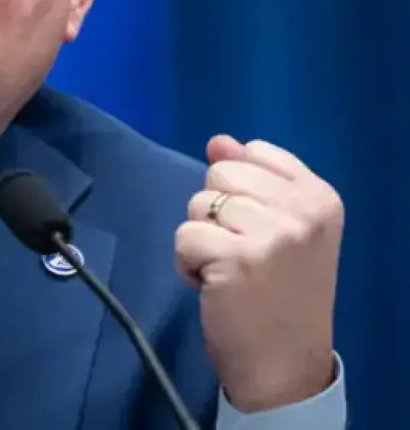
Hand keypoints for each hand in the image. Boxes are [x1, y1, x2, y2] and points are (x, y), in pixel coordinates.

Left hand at [174, 135, 343, 412]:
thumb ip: (251, 178)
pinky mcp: (236, 257)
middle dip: (215, 214)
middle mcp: (302, 209)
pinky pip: (184, 236)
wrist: (285, 363)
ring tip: (230, 272)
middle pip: (219, 175)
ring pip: (197, 205)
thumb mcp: (280, 228)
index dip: (238, 191)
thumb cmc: (281, 294)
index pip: (252, 152)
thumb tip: (217, 140)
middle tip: (241, 254)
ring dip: (201, 241)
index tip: (258, 230)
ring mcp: (271, 233)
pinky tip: (215, 286)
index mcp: (319, 195)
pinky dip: (187, 263)